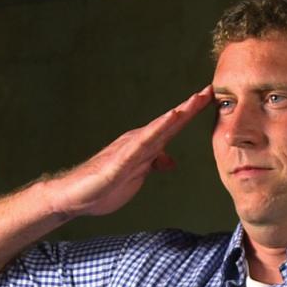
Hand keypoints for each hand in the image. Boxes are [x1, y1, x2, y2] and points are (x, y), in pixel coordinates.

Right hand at [44, 85, 213, 217]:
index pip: (173, 127)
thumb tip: (170, 160)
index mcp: (145, 145)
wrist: (77, 196)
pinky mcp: (122, 160)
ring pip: (159, 128)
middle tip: (209, 90)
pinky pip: (143, 143)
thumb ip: (154, 164)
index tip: (209, 99)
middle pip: (170, 122)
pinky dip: (157, 130)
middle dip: (190, 107)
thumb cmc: (105, 185)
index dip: (191, 114)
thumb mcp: (138, 175)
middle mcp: (139, 141)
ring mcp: (130, 148)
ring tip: (194, 100)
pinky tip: (170, 120)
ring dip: (178, 114)